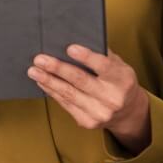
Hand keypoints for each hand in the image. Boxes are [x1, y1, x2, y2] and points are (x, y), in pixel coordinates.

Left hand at [28, 46, 150, 152]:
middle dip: (58, 68)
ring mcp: (100, 113)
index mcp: (122, 80)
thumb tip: (75, 40)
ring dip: (48, 81)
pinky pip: (66, 104)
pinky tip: (43, 82)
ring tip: (34, 71)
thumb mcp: (119, 65)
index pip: (103, 66)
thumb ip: (102, 54)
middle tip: (40, 59)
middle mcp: (112, 98)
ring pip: (69, 94)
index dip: (86, 57)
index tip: (69, 48)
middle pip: (81, 81)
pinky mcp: (88, 122)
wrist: (128, 112)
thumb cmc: (119, 82)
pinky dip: (52, 92)